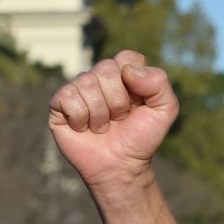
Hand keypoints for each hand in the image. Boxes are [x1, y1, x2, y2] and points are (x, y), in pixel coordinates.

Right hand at [49, 51, 178, 191]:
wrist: (121, 165)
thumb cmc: (141, 138)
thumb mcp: (165, 110)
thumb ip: (159, 82)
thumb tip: (127, 70)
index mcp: (124, 74)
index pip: (127, 58)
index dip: (135, 81)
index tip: (138, 103)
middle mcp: (99, 77)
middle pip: (106, 69)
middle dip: (118, 101)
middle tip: (120, 118)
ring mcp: (77, 88)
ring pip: (87, 83)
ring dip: (101, 114)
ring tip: (103, 126)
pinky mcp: (59, 103)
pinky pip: (69, 97)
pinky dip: (82, 118)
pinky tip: (85, 128)